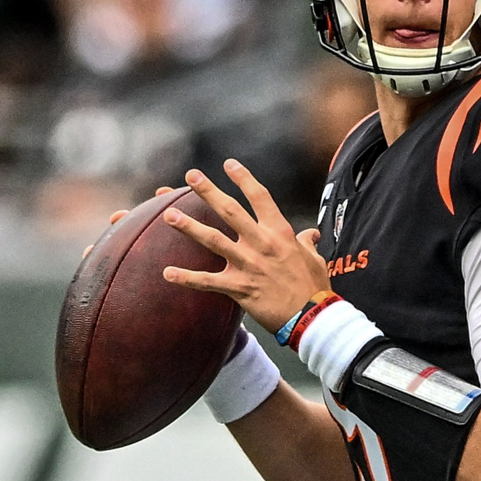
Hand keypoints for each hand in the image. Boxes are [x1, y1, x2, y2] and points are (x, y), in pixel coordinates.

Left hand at [160, 160, 331, 332]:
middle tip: (191, 175)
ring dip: (189, 227)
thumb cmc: (314, 287)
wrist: (312, 317)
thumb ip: (306, 243)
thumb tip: (310, 234)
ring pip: (213, 240)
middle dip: (209, 192)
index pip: (260, 198)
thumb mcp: (314, 259)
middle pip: (231, 211)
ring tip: (168, 215)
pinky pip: (207, 281)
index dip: (244, 179)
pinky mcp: (239, 287)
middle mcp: (261, 244)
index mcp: (280, 233)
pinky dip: (186, 278)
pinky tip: (166, 272)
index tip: (228, 164)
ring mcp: (248, 265)